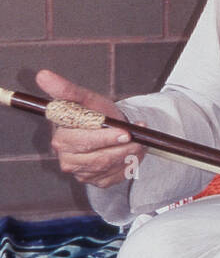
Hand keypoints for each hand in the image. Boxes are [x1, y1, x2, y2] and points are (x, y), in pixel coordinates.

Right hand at [35, 69, 145, 188]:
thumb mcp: (85, 98)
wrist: (111, 128)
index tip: (125, 132)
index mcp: (61, 139)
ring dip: (128, 154)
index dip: (105, 138)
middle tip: (138, 137)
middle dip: (122, 148)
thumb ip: (66, 89)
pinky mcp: (96, 181)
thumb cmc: (95, 113)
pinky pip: (115, 176)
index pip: (82, 142)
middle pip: (97, 159)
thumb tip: (43, 75)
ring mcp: (81, 173)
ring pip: (109, 167)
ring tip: (139, 141)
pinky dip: (129, 164)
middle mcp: (67, 159)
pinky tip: (133, 152)